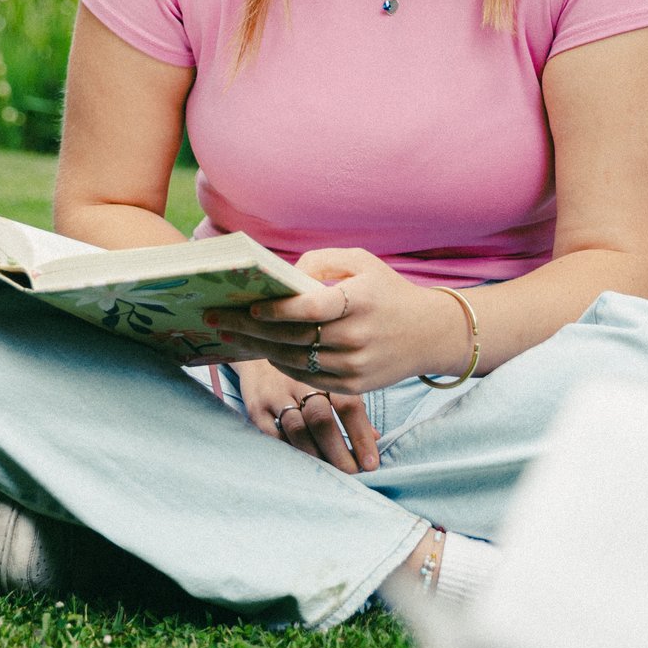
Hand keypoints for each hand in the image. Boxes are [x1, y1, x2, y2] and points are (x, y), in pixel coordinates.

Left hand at [212, 247, 466, 394]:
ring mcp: (356, 365)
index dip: (277, 311)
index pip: (311, 309)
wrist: (429, 333)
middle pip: (294, 338)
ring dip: (260, 349)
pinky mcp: (355, 387)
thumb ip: (321, 261)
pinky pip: (308, 378)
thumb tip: (284, 276)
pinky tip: (263, 351)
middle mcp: (358, 336)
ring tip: (233, 335)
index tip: (250, 306)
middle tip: (218, 319)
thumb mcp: (362, 262)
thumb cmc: (387, 291)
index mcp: (361, 301)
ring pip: (296, 361)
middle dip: (251, 329)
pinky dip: (282, 364)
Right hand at [235, 358, 380, 473]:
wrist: (262, 349)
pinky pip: (274, 435)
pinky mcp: (256, 408)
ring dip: (315, 455)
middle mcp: (301, 381)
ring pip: (297, 429)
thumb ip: (352, 407)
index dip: (361, 436)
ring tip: (329, 473)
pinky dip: (291, 451)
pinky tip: (304, 463)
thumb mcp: (330, 380)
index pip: (348, 405)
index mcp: (327, 374)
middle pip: (321, 420)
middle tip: (351, 473)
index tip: (371, 462)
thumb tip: (376, 437)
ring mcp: (276, 394)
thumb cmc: (306, 371)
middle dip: (338, 451)